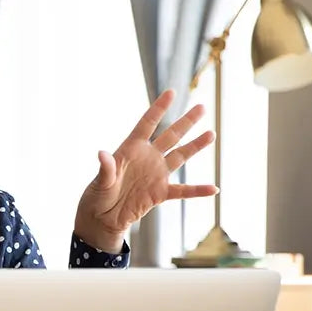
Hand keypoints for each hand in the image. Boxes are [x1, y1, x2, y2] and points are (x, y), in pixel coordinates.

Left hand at [73, 89, 217, 252]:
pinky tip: (213, 189)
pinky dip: (197, 191)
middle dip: (186, 122)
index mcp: (131, 149)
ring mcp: (156, 175)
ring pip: (180, 157)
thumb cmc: (97, 196)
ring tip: (211, 134)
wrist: (103, 218)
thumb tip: (102, 154)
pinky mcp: (161, 193)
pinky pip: (183, 191)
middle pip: (170, 136)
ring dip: (195, 146)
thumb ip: (106, 168)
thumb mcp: (100, 182)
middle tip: (202, 107)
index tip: (172, 92)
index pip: (147, 124)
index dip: (159, 108)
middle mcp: (147, 158)